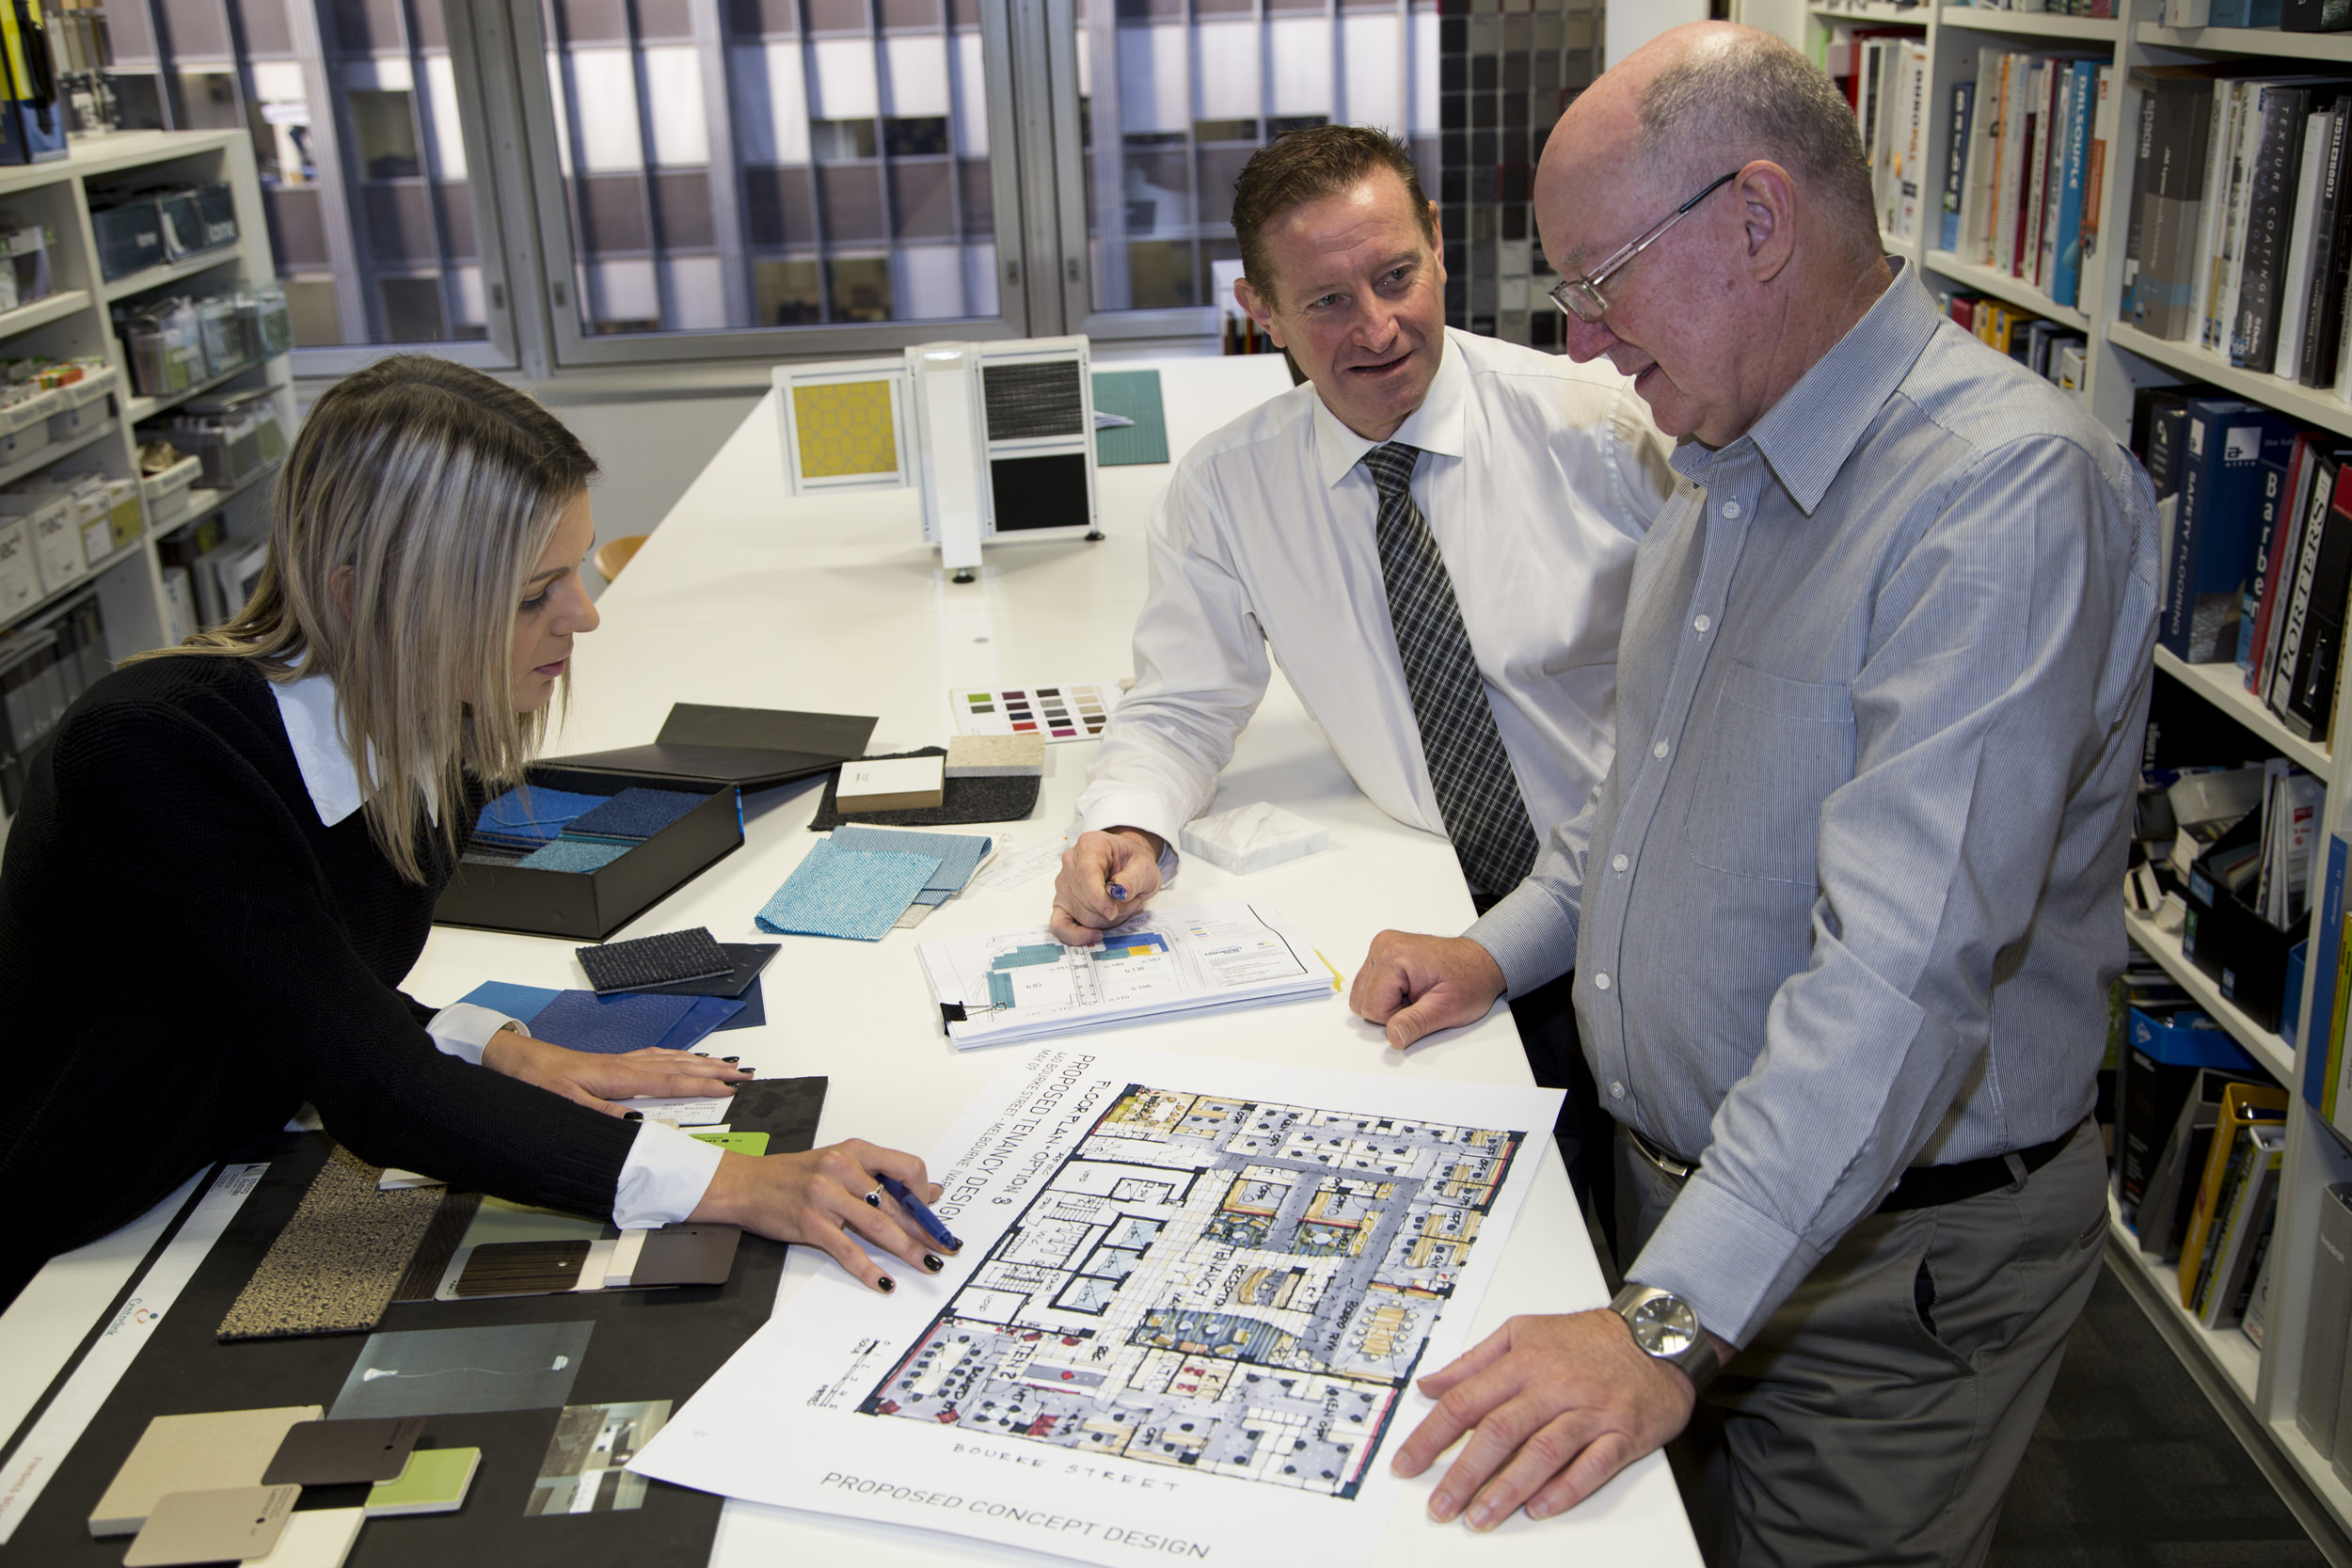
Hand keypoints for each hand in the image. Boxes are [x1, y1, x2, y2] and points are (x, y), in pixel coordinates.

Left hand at [482, 1028, 753, 1115]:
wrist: (520, 1060)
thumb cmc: (541, 1080)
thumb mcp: (567, 1103)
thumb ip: (601, 1112)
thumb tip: (635, 1122)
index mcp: (619, 1077)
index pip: (671, 1081)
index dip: (702, 1085)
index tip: (730, 1088)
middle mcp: (627, 1065)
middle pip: (680, 1067)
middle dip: (714, 1071)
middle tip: (744, 1074)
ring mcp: (623, 1062)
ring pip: (671, 1059)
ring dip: (701, 1062)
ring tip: (726, 1065)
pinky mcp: (616, 1062)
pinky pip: (656, 1057)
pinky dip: (677, 1057)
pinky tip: (684, 1059)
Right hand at [692, 1138, 950, 1293]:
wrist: (745, 1183)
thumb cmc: (793, 1174)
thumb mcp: (839, 1163)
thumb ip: (880, 1176)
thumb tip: (925, 1193)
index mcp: (854, 1151)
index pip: (906, 1167)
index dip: (923, 1192)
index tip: (931, 1210)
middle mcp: (842, 1170)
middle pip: (895, 1203)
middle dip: (923, 1229)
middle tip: (944, 1246)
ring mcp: (826, 1197)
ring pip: (878, 1226)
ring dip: (907, 1249)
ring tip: (926, 1263)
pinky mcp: (811, 1224)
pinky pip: (847, 1250)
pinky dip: (868, 1269)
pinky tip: (883, 1281)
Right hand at [1049, 827, 1165, 943]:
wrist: (1127, 864)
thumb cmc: (1133, 863)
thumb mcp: (1145, 866)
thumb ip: (1134, 878)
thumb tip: (1121, 891)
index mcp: (1090, 846)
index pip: (1086, 874)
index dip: (1098, 897)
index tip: (1113, 912)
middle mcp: (1071, 862)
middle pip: (1083, 899)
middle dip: (1111, 911)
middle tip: (1131, 903)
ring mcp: (1063, 883)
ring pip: (1080, 915)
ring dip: (1105, 920)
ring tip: (1121, 907)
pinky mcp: (1061, 902)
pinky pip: (1059, 925)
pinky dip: (1075, 935)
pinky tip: (1093, 936)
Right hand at [1350, 931, 1507, 1049]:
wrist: (1482, 962)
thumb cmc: (1470, 979)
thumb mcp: (1447, 1008)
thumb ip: (1416, 1023)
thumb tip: (1393, 1036)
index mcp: (1394, 955)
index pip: (1371, 1006)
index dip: (1396, 1018)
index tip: (1421, 1008)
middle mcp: (1383, 946)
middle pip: (1361, 1000)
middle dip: (1389, 1010)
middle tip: (1419, 1002)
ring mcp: (1381, 948)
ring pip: (1363, 994)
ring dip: (1387, 1002)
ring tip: (1416, 995)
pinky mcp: (1383, 954)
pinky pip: (1370, 985)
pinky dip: (1388, 994)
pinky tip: (1410, 990)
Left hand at [1392, 1310, 1702, 1529]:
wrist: (1658, 1334)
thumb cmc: (1588, 1338)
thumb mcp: (1523, 1332)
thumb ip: (1474, 1361)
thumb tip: (1431, 1384)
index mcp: (1524, 1361)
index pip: (1466, 1401)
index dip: (1432, 1436)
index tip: (1408, 1462)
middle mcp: (1554, 1386)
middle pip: (1499, 1432)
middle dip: (1463, 1474)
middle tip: (1440, 1505)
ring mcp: (1589, 1411)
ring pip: (1542, 1453)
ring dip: (1508, 1489)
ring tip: (1480, 1516)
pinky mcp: (1622, 1433)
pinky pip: (1592, 1466)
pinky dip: (1566, 1489)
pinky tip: (1540, 1508)